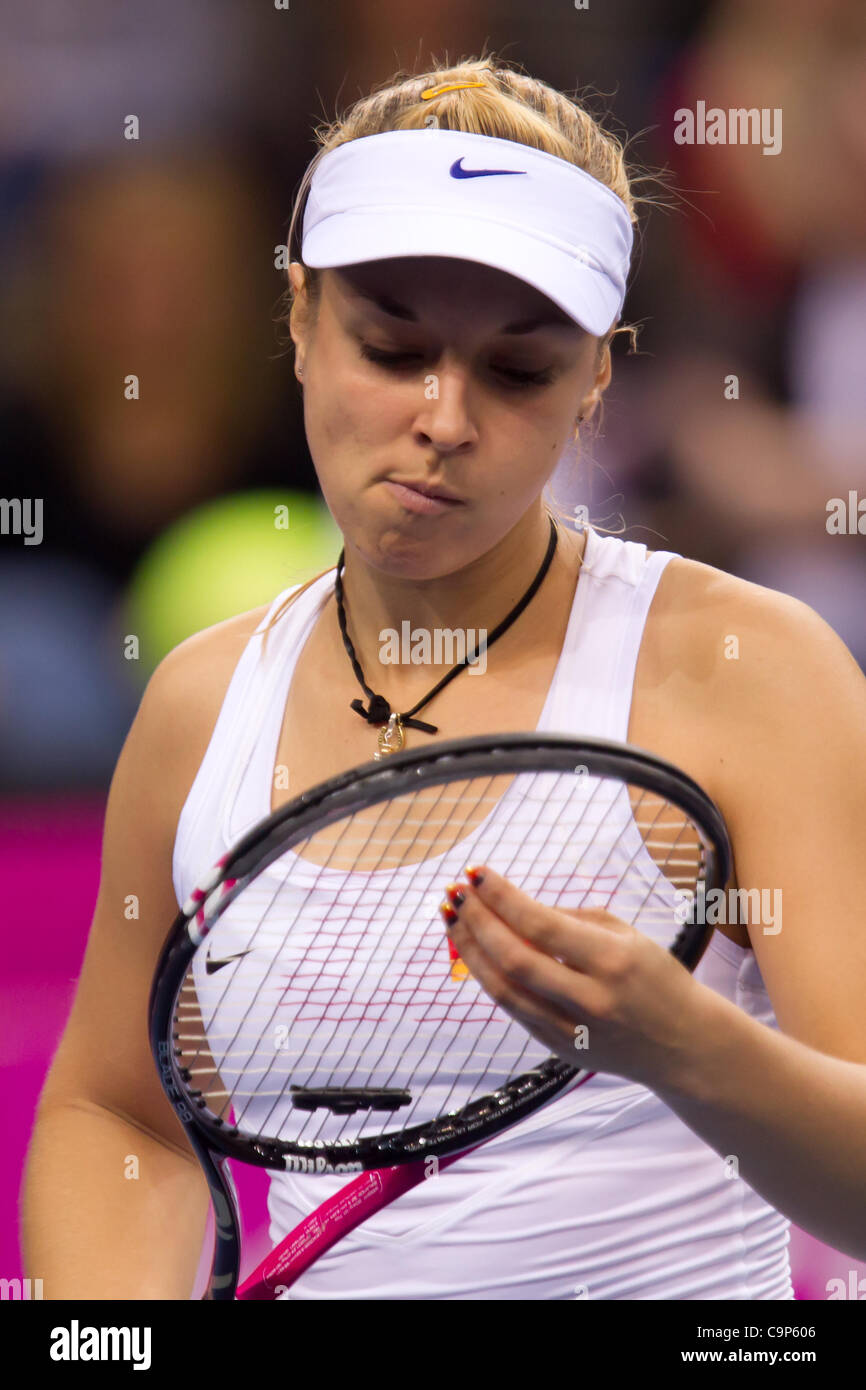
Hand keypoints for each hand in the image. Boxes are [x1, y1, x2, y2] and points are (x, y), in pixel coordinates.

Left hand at [440, 864, 710, 1091]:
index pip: (542, 925)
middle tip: (455, 892)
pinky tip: (477, 953)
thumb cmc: (657, 979)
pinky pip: (515, 1011)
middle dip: (477, 921)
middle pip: (515, 959)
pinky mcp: (562, 1051)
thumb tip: (516, 906)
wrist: (686, 1045)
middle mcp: (591, 1000)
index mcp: (613, 962)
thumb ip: (572, 919)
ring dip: (471, 951)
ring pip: (505, 991)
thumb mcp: (627, 935)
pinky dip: (491, 979)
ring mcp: (574, 1032)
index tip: (476, 873)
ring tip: (454, 919)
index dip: (502, 897)